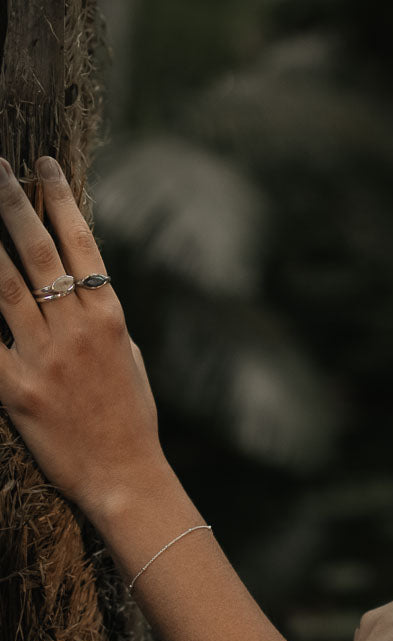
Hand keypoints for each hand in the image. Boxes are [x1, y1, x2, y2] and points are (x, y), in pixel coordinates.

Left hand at [0, 156, 167, 517]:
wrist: (125, 474)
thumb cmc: (132, 416)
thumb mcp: (128, 357)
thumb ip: (103, 319)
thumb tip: (83, 288)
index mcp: (110, 316)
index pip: (82, 243)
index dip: (60, 200)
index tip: (44, 166)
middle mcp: (77, 329)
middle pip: (37, 253)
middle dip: (11, 204)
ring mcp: (45, 357)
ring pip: (4, 286)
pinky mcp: (16, 390)